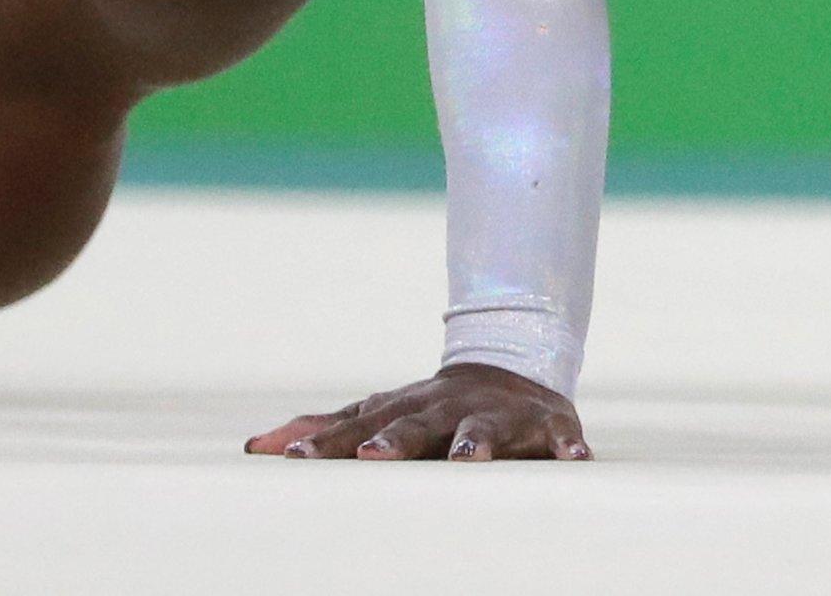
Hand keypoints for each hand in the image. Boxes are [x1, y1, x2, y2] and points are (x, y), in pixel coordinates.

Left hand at [244, 363, 591, 461]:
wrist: (512, 369)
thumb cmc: (430, 409)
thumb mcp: (378, 413)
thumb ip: (324, 430)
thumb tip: (255, 446)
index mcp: (403, 410)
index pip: (359, 427)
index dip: (327, 444)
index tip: (294, 460)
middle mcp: (445, 409)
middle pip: (416, 425)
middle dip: (395, 441)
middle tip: (373, 457)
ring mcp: (495, 416)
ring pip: (483, 428)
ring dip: (475, 442)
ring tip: (467, 460)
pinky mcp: (543, 426)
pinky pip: (558, 439)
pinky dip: (565, 448)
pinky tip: (574, 462)